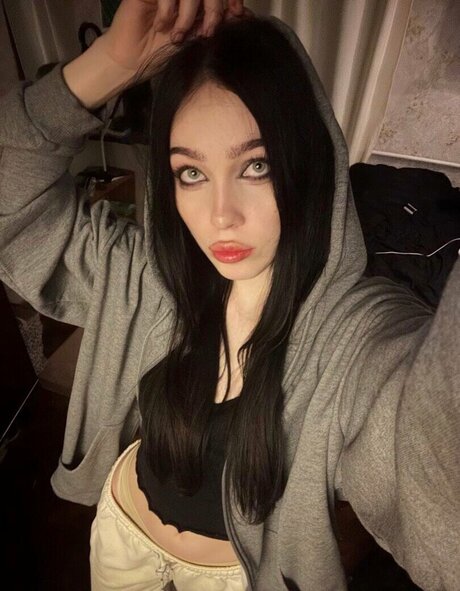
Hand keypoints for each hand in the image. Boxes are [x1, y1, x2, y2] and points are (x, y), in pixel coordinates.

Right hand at [96, 0, 248, 79]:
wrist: (130, 62)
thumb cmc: (161, 53)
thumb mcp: (195, 39)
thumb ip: (215, 23)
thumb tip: (244, 14)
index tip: (235, 14)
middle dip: (213, 9)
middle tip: (206, 33)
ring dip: (188, 15)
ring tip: (178, 36)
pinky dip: (168, 11)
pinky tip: (161, 27)